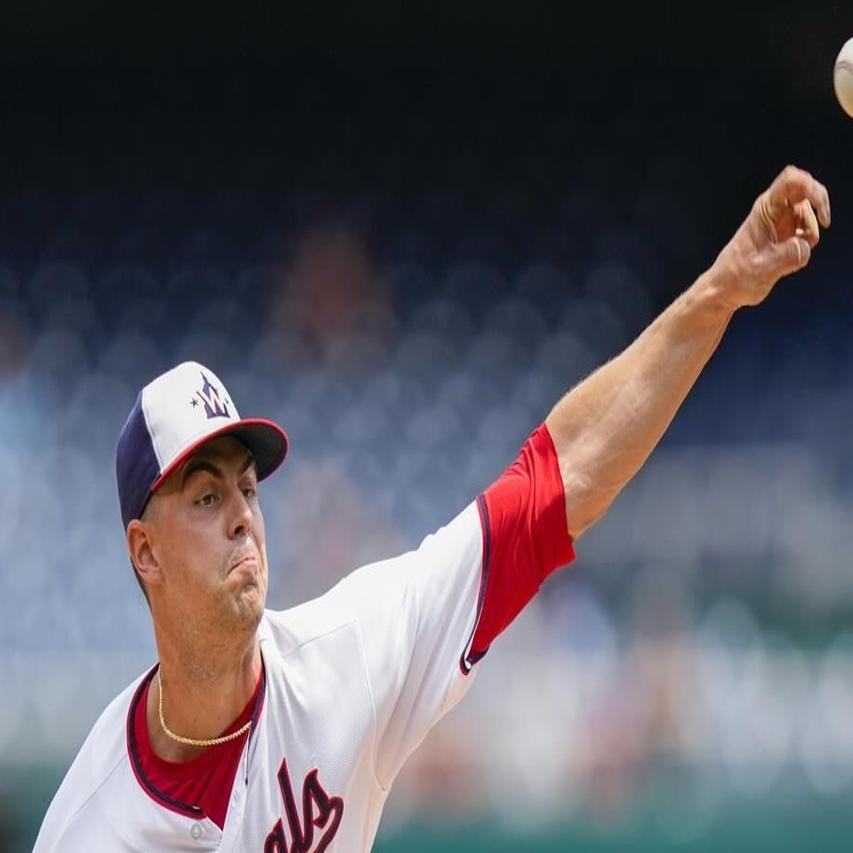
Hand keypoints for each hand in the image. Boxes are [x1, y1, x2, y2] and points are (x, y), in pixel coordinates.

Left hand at [712, 165, 830, 310]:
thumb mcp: (764, 269)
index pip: (791, 180)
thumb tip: (805, 245)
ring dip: (809, 233)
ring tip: (787, 256)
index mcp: (765, 210)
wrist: (726, 288)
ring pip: (810, 214)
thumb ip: (789, 256)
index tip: (819, 213)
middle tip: (812, 233)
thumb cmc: (738, 277)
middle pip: (807, 189)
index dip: (812, 188)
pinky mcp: (785, 235)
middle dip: (818, 208)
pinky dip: (805, 243)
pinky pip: (807, 231)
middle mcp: (774, 211)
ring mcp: (781, 222)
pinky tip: (788, 258)